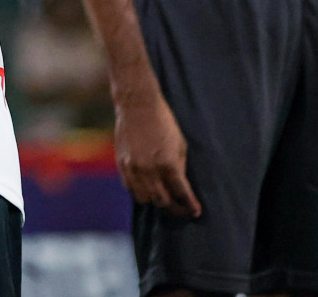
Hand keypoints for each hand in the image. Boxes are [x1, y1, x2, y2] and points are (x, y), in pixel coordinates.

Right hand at [114, 90, 201, 216]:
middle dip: (174, 207)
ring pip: (144, 198)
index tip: (195, 211)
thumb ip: (179, 168)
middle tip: (181, 207)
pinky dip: (139, 191)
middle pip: (162, 201)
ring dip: (155, 200)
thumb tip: (179, 186)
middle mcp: (150, 169)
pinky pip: (129, 187)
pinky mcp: (121, 163)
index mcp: (169, 164)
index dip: (190, 205)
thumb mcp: (180, 145)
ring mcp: (133, 167)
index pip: (181, 194)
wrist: (138, 106)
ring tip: (162, 197)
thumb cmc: (164, 123)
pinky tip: (146, 186)